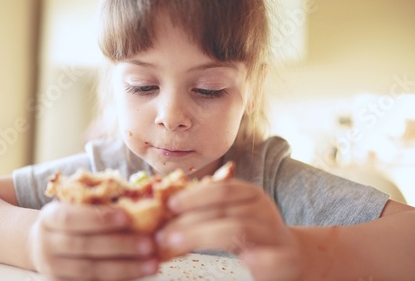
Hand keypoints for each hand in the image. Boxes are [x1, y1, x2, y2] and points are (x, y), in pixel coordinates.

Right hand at [28, 200, 158, 280]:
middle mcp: (47, 244)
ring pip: (90, 271)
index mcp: (49, 218)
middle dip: (120, 245)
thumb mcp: (75, 207)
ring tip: (151, 264)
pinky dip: (118, 280)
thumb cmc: (71, 221)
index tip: (127, 217)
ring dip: (125, 268)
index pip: (71, 218)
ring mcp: (52, 269)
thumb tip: (139, 203)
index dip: (98, 218)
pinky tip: (138, 274)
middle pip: (84, 247)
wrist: (43, 246)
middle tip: (149, 243)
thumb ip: (98, 205)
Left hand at [155, 179, 302, 280]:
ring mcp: (275, 236)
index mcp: (251, 196)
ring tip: (175, 245)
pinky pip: (274, 259)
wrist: (291, 258)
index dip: (195, 196)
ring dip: (203, 236)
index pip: (222, 190)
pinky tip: (246, 261)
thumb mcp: (232, 215)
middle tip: (162, 235)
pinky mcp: (287, 261)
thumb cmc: (251, 235)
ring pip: (239, 230)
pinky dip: (260, 260)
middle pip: (224, 211)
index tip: (169, 205)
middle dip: (189, 222)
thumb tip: (165, 210)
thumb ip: (207, 211)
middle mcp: (263, 211)